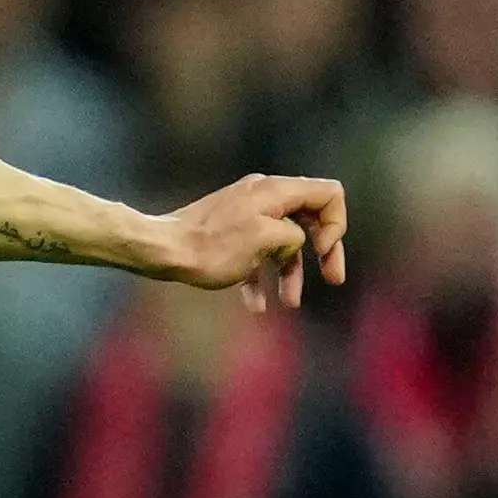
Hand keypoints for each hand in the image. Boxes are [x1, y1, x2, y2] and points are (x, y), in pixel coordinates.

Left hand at [157, 172, 348, 312]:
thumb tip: (293, 243)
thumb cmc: (212, 247)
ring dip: (290, 272)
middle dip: (324, 251)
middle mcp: (264, 196)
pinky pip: (255, 252)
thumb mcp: (266, 241)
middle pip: (310, 220)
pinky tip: (256, 306)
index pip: (329, 194)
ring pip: (282, 241)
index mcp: (276, 191)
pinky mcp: (229, 232)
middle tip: (334, 279)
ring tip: (289, 303)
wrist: (161, 250)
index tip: (321, 252)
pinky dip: (260, 276)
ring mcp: (245, 213)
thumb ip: (295, 236)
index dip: (336, 224)